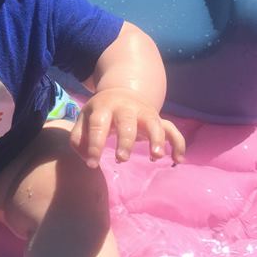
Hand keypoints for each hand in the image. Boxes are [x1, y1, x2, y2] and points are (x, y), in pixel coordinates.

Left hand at [70, 88, 184, 167]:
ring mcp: (144, 112)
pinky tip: (178, 160)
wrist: (121, 92)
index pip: (98, 125)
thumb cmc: (100, 113)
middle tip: (121, 159)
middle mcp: (126, 107)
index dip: (94, 145)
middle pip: (127, 122)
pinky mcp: (158, 118)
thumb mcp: (84, 120)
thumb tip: (87, 158)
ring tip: (155, 157)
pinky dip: (177, 143)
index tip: (92, 164)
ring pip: (154, 123)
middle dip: (125, 141)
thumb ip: (79, 139)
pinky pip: (172, 129)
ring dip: (156, 139)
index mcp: (104, 107)